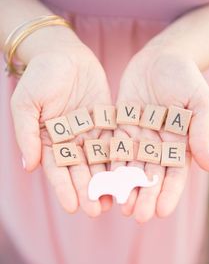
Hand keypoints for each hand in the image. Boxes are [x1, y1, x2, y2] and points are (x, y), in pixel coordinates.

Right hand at [11, 31, 112, 215]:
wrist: (63, 53)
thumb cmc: (40, 77)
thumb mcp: (26, 104)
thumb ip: (27, 134)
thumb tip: (29, 167)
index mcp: (49, 141)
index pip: (57, 170)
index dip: (64, 188)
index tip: (72, 207)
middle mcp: (70, 142)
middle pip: (80, 171)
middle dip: (88, 191)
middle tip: (97, 211)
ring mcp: (90, 134)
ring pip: (99, 162)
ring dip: (106, 181)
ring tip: (114, 199)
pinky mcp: (107, 123)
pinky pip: (114, 143)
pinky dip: (119, 160)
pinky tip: (127, 174)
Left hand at [114, 48, 208, 221]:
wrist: (162, 58)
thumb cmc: (186, 78)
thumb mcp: (200, 104)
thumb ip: (201, 134)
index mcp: (180, 145)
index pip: (174, 175)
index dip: (168, 194)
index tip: (160, 212)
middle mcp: (158, 147)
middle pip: (151, 176)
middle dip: (145, 196)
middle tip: (138, 217)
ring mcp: (139, 139)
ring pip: (131, 168)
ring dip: (126, 187)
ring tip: (120, 207)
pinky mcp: (121, 129)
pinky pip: (114, 150)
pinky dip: (110, 166)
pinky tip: (104, 182)